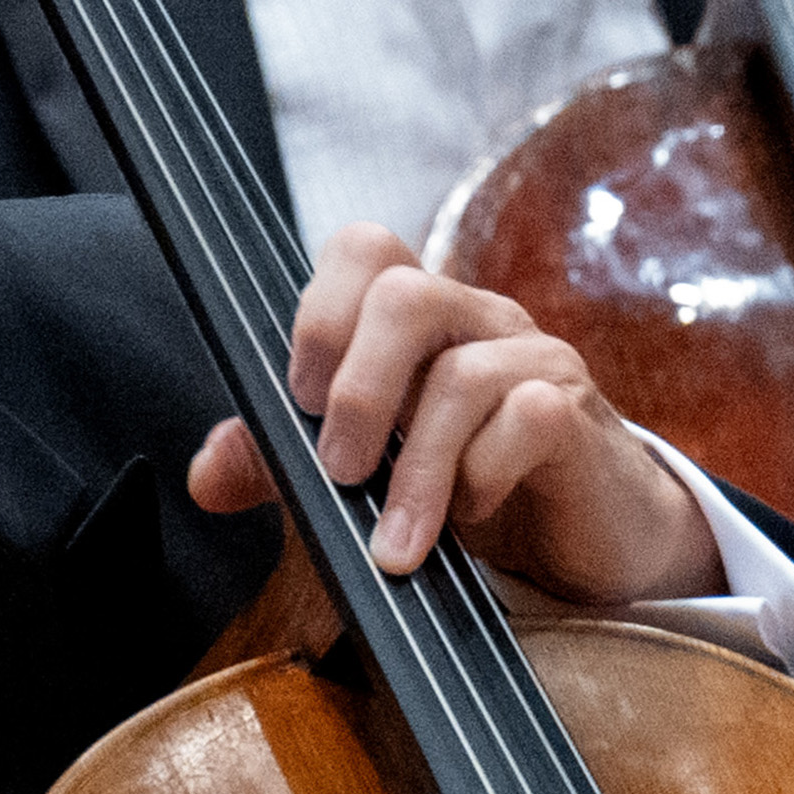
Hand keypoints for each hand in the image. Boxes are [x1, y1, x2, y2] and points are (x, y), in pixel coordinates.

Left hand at [190, 232, 726, 604]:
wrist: (586, 542)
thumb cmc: (474, 489)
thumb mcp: (369, 477)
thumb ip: (286, 467)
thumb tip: (207, 473)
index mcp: (423, 318)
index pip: (365, 248)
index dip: (319, 313)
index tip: (300, 401)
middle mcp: (479, 319)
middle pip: (407, 294)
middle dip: (358, 392)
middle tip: (341, 472)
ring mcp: (536, 359)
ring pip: (462, 376)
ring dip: (415, 473)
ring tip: (397, 544)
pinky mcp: (579, 414)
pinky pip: (527, 419)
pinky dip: (483, 478)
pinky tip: (473, 517)